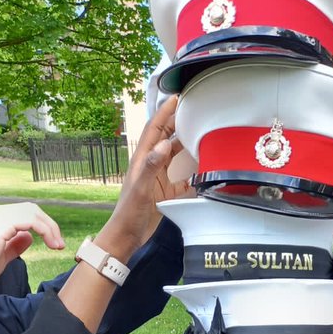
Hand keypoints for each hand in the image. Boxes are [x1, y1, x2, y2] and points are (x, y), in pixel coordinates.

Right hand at [0, 202, 64, 291]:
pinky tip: (50, 244)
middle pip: (31, 209)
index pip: (24, 213)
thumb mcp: (1, 255)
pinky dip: (45, 230)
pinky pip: (30, 220)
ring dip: (50, 228)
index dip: (43, 226)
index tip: (54, 244)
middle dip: (49, 225)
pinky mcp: (0, 224)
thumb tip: (29, 237)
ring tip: (57, 246)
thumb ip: (14, 245)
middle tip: (59, 245)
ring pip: (33, 211)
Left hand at [97, 95, 194, 258]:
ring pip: (174, 155)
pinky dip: (193, 174)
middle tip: (193, 110)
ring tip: (200, 133)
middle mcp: (151, 164)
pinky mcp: (166, 192)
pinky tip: (204, 172)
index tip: (177, 97)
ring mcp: (159, 178)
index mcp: (143, 159)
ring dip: (185, 144)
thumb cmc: (130, 212)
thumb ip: (151, 165)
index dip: (165, 112)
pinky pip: (183, 179)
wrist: (127, 236)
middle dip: (177, 122)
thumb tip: (165, 143)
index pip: (155, 129)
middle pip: (165, 137)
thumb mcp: (141, 188)